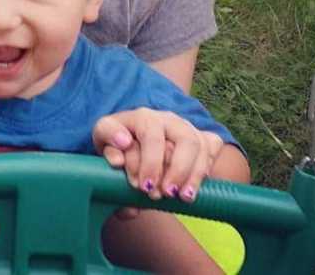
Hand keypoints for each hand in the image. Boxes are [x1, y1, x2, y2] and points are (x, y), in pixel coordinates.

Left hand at [93, 109, 223, 202]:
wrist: (129, 138)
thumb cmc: (117, 139)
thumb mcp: (103, 135)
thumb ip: (107, 140)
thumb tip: (120, 151)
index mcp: (144, 116)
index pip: (152, 136)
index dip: (150, 163)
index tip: (143, 187)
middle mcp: (168, 119)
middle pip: (185, 140)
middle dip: (177, 170)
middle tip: (165, 194)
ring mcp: (186, 128)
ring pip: (201, 146)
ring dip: (193, 175)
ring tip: (183, 197)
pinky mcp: (200, 138)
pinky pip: (212, 146)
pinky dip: (207, 165)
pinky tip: (195, 186)